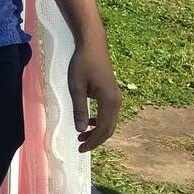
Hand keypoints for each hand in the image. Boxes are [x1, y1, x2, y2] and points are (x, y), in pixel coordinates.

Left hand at [68, 35, 121, 152]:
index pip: (103, 129)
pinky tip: (88, 121)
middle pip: (108, 128)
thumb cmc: (82, 63)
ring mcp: (116, 97)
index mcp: (109, 102)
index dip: (92, 141)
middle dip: (95, 139)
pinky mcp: (112, 93)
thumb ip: (79, 109)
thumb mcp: (76, 87)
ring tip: (81, 135)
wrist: (92, 45)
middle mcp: (117, 102)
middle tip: (80, 145)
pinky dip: (98, 121)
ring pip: (109, 121)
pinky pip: (107, 113)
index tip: (80, 148)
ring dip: (96, 130)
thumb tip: (81, 130)